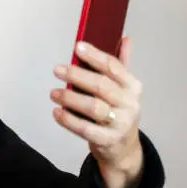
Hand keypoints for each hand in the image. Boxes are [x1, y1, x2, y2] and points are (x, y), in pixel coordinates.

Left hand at [49, 37, 143, 187]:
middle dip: (77, 75)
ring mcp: (120, 123)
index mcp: (133, 87)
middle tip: (57, 69)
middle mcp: (129, 104)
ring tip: (53, 93)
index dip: (94, 55)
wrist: (123, 149)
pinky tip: (56, 112)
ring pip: (93, 107)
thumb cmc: (117, 112)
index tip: (77, 46)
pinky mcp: (107, 140)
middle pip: (101, 85)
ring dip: (70, 98)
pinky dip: (68, 120)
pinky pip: (85, 129)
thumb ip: (120, 65)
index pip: (113, 67)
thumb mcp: (123, 89)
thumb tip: (125, 38)